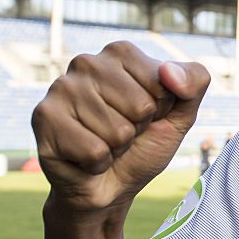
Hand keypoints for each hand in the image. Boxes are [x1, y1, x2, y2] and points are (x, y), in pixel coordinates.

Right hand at [32, 41, 209, 212]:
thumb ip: (194, 83)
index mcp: (121, 53)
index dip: (161, 108)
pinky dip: (98, 162)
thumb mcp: (182, 114)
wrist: (111, 185)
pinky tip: (85, 156)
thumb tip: (169, 72)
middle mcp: (86, 62)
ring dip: (116, 147)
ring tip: (103, 142)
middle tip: (123, 132)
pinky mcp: (44, 118)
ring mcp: (61, 88)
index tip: (146, 115)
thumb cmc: (145, 144)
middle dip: (137, 128)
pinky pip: (94, 150)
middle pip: (140, 106)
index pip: (162, 83)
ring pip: (117, 130)